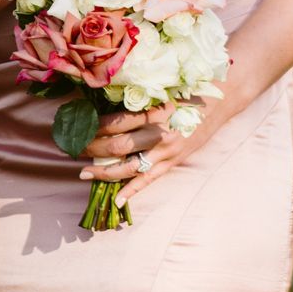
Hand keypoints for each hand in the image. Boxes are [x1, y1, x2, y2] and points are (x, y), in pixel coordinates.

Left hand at [80, 95, 222, 191]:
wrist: (220, 99)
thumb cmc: (185, 90)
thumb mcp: (158, 90)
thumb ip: (135, 101)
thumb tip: (100, 106)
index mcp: (152, 111)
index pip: (115, 123)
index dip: (92, 128)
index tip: (76, 128)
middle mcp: (159, 133)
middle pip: (117, 146)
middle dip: (91, 149)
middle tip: (72, 149)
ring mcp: (167, 151)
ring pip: (129, 167)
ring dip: (104, 172)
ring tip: (83, 173)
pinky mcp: (174, 162)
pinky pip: (149, 180)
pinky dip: (132, 191)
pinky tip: (117, 201)